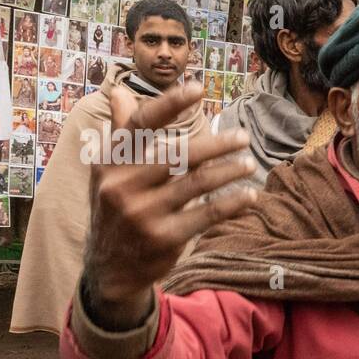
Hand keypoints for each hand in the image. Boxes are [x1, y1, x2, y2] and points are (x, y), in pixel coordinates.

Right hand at [83, 80, 255, 329]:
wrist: (110, 270)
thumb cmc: (116, 211)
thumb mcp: (108, 174)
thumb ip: (119, 134)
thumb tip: (118, 92)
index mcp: (110, 163)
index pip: (140, 125)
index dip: (169, 104)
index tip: (198, 88)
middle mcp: (123, 186)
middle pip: (178, 154)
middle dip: (216, 144)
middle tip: (243, 137)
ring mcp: (144, 213)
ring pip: (197, 183)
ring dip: (230, 171)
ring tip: (250, 164)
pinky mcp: (165, 238)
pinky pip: (208, 214)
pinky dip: (233, 203)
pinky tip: (251, 196)